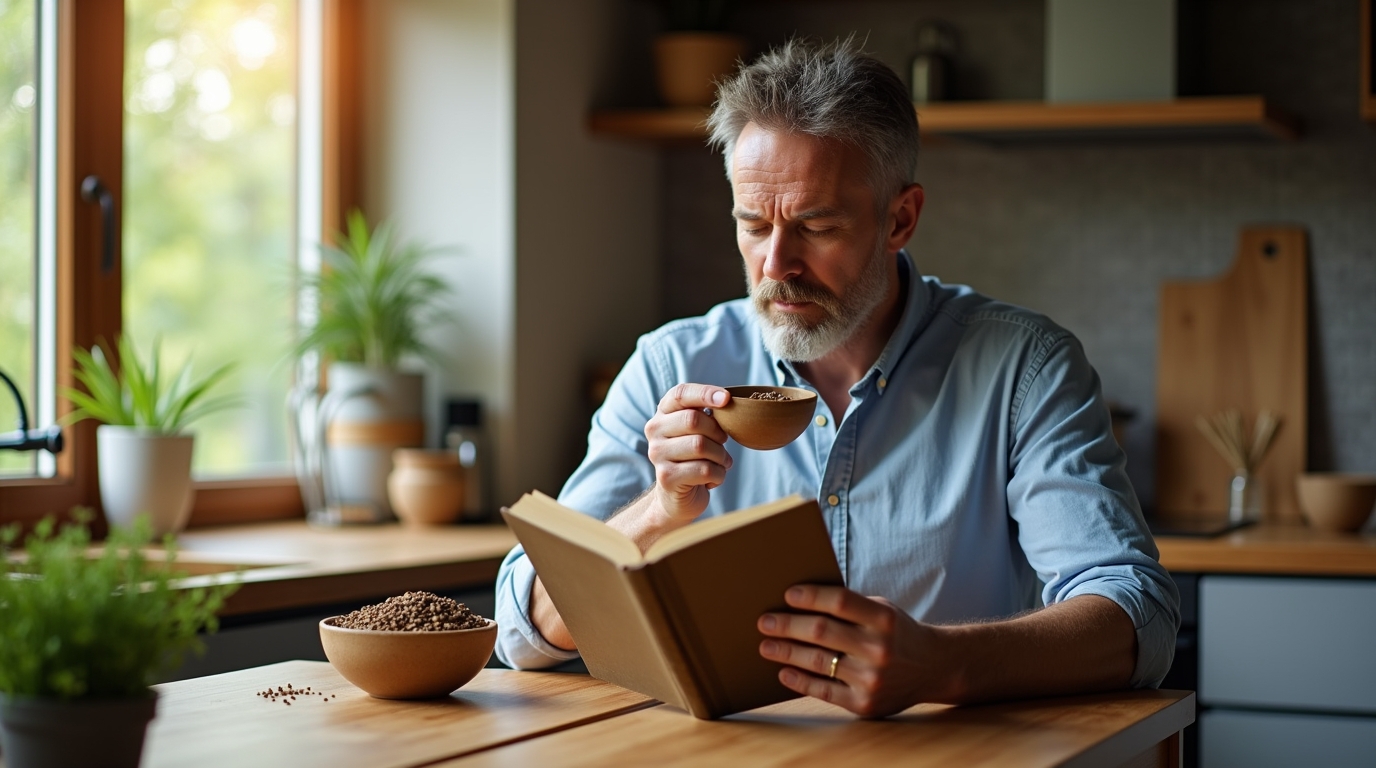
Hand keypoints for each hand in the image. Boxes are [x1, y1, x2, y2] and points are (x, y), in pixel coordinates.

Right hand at [642, 383, 733, 524]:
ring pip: (701, 446)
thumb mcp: (699, 431)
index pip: (681, 394)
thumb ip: (708, 414)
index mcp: (664, 412)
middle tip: (722, 443)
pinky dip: (719, 475)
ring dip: (721, 456)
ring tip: (719, 463)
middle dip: (718, 433)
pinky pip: (705, 469)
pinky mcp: (666, 476)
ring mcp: (657, 453)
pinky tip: (712, 479)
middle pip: (694, 420)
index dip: (705, 393)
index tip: (726, 399)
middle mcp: (655, 430)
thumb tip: (726, 401)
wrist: (677, 496)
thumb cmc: (694, 457)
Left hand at [757, 585, 951, 717]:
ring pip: (818, 662)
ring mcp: (872, 679)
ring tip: (766, 645)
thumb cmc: (897, 632)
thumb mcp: (883, 610)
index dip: (810, 596)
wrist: (933, 668)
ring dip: (786, 652)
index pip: (839, 601)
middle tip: (764, 622)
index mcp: (884, 619)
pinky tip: (784, 672)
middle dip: (787, 625)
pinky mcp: (865, 704)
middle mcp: (879, 648)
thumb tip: (799, 600)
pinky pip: (824, 691)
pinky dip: (800, 681)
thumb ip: (850, 606)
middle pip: (821, 631)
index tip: (786, 594)